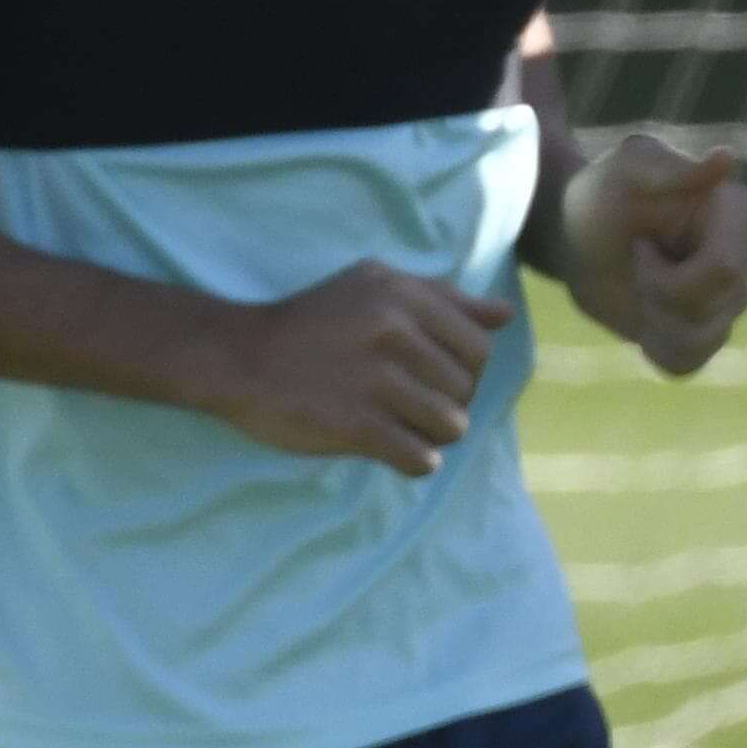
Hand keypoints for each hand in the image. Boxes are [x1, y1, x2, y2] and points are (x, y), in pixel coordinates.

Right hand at [199, 259, 512, 476]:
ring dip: (433, 434)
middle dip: (449, 402)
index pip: (480, 345)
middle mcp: (394, 333)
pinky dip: (417, 461)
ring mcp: (375, 381)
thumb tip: (507, 315)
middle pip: (467, 388)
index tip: (437, 376)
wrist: (239, 357)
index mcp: (404, 296)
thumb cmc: (316, 320)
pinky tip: (395, 449)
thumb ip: (445, 298)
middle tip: (414, 404)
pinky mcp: (355, 426)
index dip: (467, 368)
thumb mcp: (376, 287)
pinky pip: (420, 457)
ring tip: (405, 426)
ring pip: (451, 425)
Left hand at [562, 133, 746, 376]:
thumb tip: (728, 159)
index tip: (640, 243)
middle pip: (723, 305)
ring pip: (709, 337)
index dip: (674, 273)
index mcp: (737, 211)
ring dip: (657, 320)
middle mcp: (746, 253)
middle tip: (634, 264)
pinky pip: (693, 363)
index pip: (729, 268)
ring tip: (637, 289)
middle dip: (663, 293)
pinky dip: (658, 348)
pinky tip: (641, 321)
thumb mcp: (626, 169)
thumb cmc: (602, 192)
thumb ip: (673, 169)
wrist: (573, 232)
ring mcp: (729, 296)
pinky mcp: (705, 330)